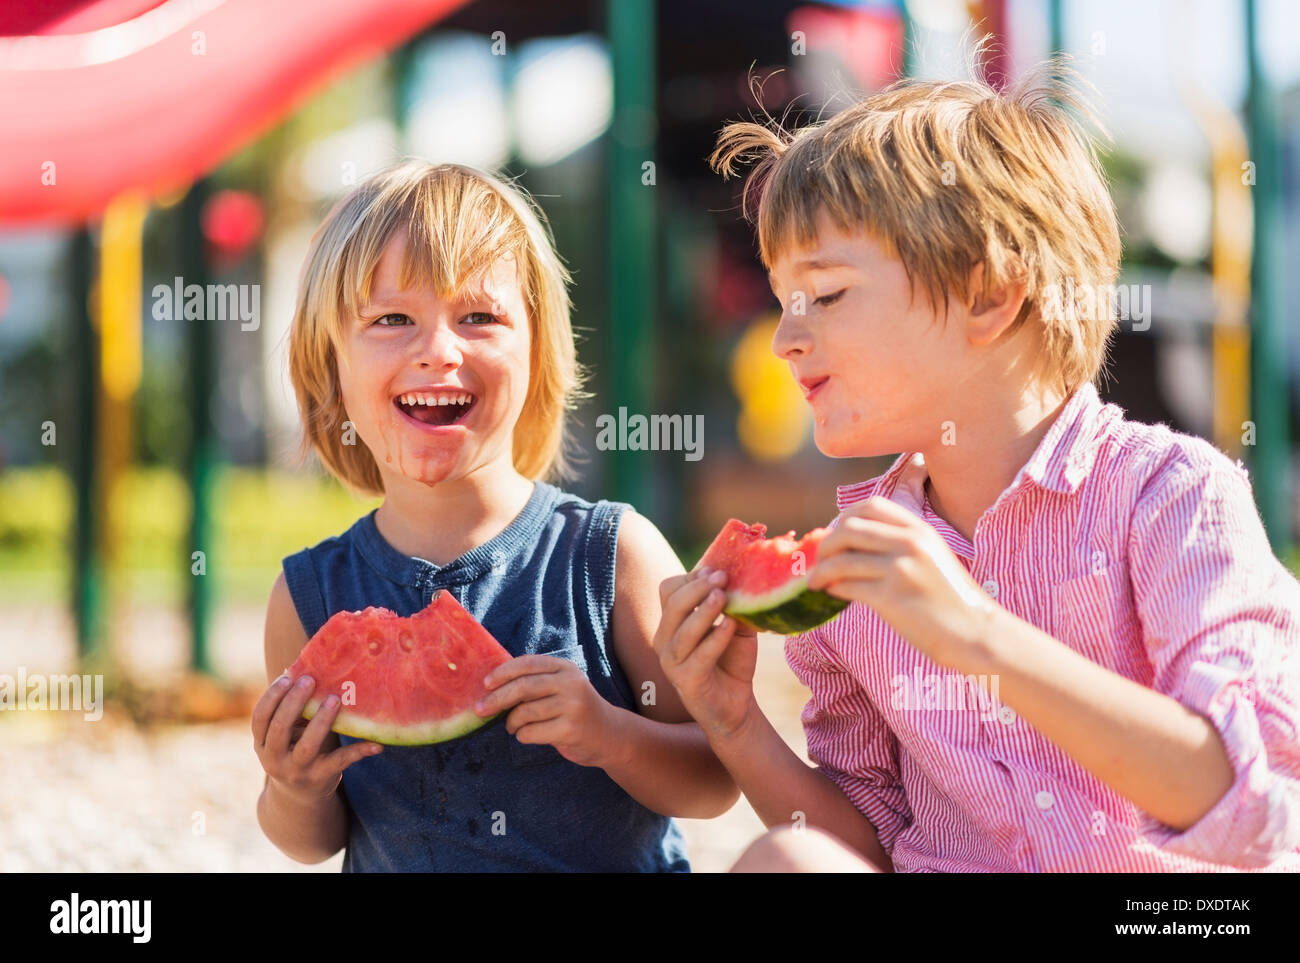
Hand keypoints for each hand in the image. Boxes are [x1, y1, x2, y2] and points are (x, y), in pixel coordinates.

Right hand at [252, 673, 382, 802]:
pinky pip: (340, 762)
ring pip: (307, 746)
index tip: (288, 677)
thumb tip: (301, 667)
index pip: (260, 718)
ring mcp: (297, 770)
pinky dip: (359, 751)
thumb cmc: (294, 750)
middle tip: (310, 680)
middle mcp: (274, 759)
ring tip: (335, 699)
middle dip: (294, 702)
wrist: (298, 796)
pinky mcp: (321, 778)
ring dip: (321, 721)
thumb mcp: (285, 734)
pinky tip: (376, 743)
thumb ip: (291, 709)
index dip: (272, 696)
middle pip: (279, 728)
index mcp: (262, 743)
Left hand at [474, 655, 619, 767]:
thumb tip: (492, 686)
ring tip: (512, 727)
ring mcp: (572, 706)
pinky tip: (528, 736)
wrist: (610, 735)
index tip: (485, 684)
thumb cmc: (575, 710)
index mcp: (565, 668)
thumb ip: (536, 682)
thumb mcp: (562, 687)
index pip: (527, 663)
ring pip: (524, 712)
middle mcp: (570, 683)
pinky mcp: (570, 729)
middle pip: (523, 687)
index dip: (503, 672)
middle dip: (497, 699)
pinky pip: (531, 732)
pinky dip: (523, 736)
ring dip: (511, 723)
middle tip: (480, 710)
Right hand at [652, 568, 759, 740]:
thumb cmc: (731, 660)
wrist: (736, 704)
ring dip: (704, 610)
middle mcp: (664, 640)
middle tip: (722, 578)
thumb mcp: (733, 624)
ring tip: (724, 596)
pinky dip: (715, 637)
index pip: (668, 590)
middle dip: (697, 588)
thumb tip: (737, 574)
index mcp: (671, 623)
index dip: (690, 577)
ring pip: (682, 629)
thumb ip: (732, 603)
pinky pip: (699, 655)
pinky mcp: (687, 681)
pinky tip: (731, 625)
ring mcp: (672, 662)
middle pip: (673, 605)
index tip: (715, 571)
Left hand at [807, 496, 997, 669]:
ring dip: (822, 571)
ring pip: (842, 560)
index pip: (870, 506)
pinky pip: (848, 587)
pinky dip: (833, 589)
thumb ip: (901, 543)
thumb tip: (852, 541)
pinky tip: (831, 594)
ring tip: (815, 582)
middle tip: (818, 560)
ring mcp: (901, 570)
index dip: (844, 517)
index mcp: (920, 529)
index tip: (833, 534)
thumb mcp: (932, 556)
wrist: (977, 632)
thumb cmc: (952, 598)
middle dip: (826, 544)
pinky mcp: (892, 598)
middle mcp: (910, 543)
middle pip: (849, 529)